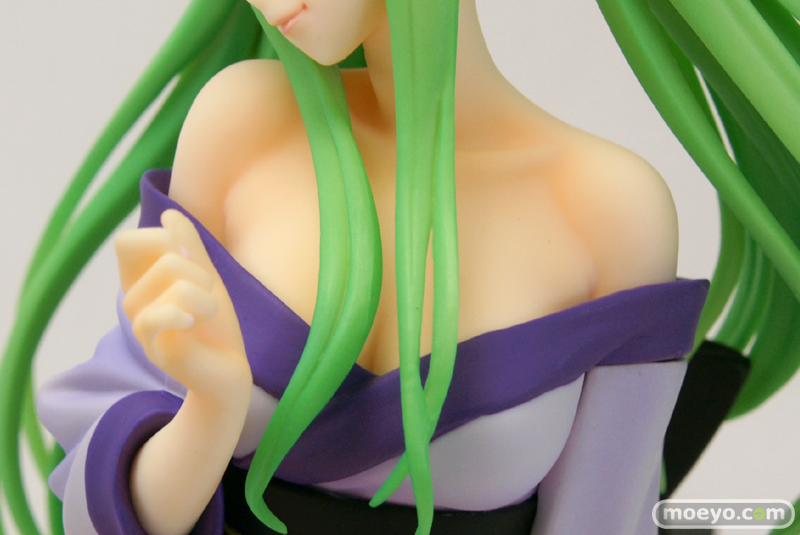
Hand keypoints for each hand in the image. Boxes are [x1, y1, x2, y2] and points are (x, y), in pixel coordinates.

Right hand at [115, 209, 250, 403]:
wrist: (229, 373)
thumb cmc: (214, 327)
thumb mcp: (206, 279)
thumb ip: (189, 247)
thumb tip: (169, 213)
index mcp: (141, 286)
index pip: (125, 242)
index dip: (159, 240)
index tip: (187, 262)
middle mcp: (134, 306)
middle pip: (164, 254)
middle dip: (198, 268)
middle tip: (207, 297)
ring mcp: (143, 330)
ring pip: (175, 280)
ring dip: (206, 296)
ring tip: (206, 317)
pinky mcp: (159, 351)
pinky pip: (162, 314)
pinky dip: (191, 312)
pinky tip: (194, 325)